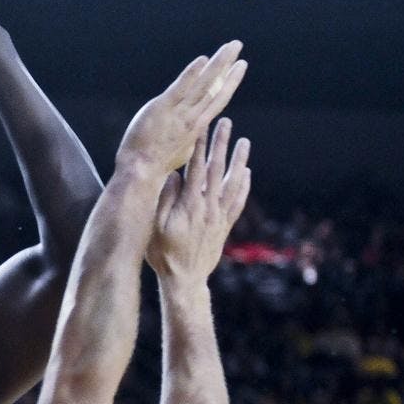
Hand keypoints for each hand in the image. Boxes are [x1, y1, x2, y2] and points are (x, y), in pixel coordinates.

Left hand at [116, 41, 245, 177]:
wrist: (141, 171)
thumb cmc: (157, 164)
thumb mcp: (181, 151)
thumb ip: (190, 137)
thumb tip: (196, 131)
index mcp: (196, 128)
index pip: (217, 100)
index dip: (229, 82)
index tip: (239, 67)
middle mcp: (192, 119)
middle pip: (216, 88)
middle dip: (229, 67)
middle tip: (238, 47)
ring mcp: (179, 113)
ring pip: (204, 85)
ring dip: (219, 64)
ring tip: (232, 47)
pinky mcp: (163, 109)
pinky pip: (181, 88)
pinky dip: (192, 74)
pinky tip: (203, 60)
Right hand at [146, 118, 250, 279]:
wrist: (185, 281)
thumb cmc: (163, 255)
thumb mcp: (155, 227)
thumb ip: (165, 200)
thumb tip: (174, 175)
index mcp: (189, 205)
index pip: (195, 168)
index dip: (198, 145)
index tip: (200, 126)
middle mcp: (208, 208)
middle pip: (216, 169)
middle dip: (221, 144)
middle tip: (225, 122)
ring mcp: (218, 217)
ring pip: (232, 183)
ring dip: (238, 160)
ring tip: (244, 142)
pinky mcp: (224, 227)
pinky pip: (237, 203)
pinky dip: (243, 186)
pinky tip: (247, 174)